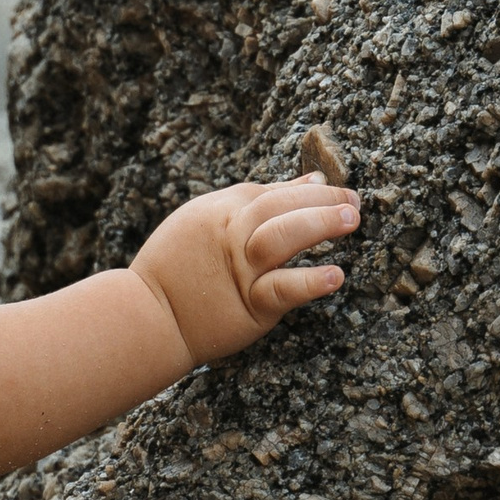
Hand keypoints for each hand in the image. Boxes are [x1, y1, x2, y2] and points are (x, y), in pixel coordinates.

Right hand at [128, 178, 359, 368]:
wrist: (146, 319)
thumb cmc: (174, 270)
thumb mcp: (201, 222)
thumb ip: (251, 202)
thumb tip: (310, 181)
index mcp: (217, 212)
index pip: (268, 193)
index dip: (304, 189)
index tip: (332, 188)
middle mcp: (229, 236)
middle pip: (278, 207)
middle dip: (320, 201)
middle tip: (352, 202)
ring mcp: (239, 271)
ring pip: (282, 237)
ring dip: (320, 224)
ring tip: (351, 221)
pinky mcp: (248, 306)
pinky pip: (282, 289)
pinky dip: (310, 282)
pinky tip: (335, 275)